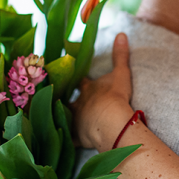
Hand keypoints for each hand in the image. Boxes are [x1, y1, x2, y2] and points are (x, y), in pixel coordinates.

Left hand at [71, 33, 136, 150]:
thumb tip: (121, 33)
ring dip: (63, 120)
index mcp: (87, 89)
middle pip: (68, 101)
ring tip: (57, 121)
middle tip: (61, 101)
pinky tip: (60, 145)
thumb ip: (120, 55)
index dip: (77, 80)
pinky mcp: (77, 137)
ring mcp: (76, 121)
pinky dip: (67, 141)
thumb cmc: (115, 96)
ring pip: (65, 119)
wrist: (111, 119)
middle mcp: (78, 104)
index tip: (72, 78)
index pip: (80, 83)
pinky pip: (70, 140)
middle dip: (65, 100)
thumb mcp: (121, 74)